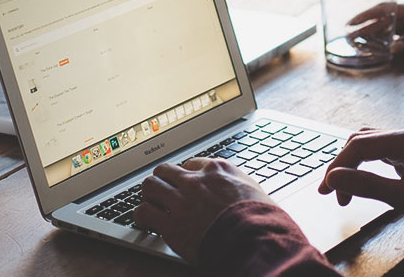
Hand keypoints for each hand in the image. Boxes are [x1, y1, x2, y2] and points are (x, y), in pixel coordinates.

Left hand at [134, 158, 276, 261]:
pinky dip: (142, 215)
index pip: (191, 163)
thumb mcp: (254, 190)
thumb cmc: (261, 219)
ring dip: (150, 195)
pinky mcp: (170, 224)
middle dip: (163, 180)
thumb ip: (238, 186)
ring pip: (150, 186)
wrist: (254, 239)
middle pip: (165, 170)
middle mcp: (195, 181)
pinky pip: (143, 212)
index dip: (187, 175)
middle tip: (164, 191)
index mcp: (217, 170)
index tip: (186, 184)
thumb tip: (238, 190)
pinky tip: (145, 220)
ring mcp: (180, 201)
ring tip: (151, 203)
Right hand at [317, 128, 403, 237]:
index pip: (361, 145)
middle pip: (363, 142)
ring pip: (370, 147)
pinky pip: (381, 156)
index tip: (327, 189)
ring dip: (353, 166)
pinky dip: (366, 168)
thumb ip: (368, 185)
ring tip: (342, 189)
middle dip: (343, 165)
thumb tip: (335, 178)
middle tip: (331, 191)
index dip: (339, 166)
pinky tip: (361, 181)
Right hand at [349, 3, 403, 55]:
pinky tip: (389, 43)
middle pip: (388, 16)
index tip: (350, 24)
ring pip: (397, 24)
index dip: (365, 16)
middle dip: (368, 25)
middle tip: (351, 36)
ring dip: (380, 31)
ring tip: (364, 41)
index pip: (386, 10)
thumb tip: (392, 48)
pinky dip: (396, 36)